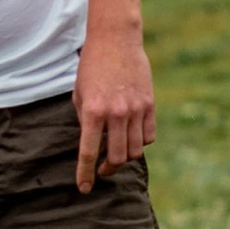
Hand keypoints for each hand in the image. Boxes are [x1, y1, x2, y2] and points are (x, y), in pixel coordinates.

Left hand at [73, 25, 156, 191]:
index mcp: (93, 111)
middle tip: (103, 169)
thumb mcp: (80, 94)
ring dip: (126, 158)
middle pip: (118, 157)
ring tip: (117, 155)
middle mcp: (116, 113)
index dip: (86, 174)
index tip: (84, 188)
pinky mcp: (150, 104)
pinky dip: (140, 143)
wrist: (116, 40)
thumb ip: (86, 120)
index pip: (89, 153)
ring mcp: (136, 109)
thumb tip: (94, 144)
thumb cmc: (92, 66)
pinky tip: (132, 138)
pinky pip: (148, 136)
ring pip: (136, 150)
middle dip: (108, 169)